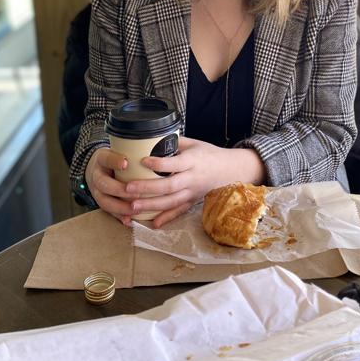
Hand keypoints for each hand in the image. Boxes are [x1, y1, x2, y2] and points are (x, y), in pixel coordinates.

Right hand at [85, 147, 136, 225]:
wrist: (97, 170)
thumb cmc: (114, 160)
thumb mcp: (118, 151)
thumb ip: (132, 151)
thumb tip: (159, 149)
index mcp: (102, 159)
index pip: (106, 158)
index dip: (115, 161)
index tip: (126, 163)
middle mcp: (97, 175)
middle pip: (103, 183)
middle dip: (119, 190)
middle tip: (135, 194)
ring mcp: (97, 191)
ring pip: (104, 201)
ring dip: (120, 207)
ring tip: (134, 209)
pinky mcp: (101, 202)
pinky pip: (108, 211)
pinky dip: (119, 217)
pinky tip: (129, 221)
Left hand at [124, 136, 265, 227]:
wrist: (231, 170)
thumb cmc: (209, 153)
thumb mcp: (194, 143)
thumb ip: (174, 142)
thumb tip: (151, 138)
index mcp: (193, 161)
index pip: (175, 163)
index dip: (159, 163)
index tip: (142, 161)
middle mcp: (193, 178)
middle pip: (169, 186)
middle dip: (147, 188)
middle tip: (128, 188)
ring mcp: (193, 192)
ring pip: (171, 201)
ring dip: (151, 205)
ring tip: (132, 206)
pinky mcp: (193, 201)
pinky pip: (179, 211)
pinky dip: (167, 218)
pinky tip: (153, 223)